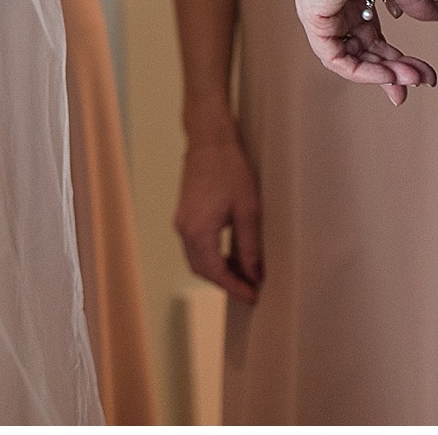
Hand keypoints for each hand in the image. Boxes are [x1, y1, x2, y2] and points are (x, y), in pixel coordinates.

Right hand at [173, 134, 261, 301]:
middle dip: (226, 282)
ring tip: (244, 273)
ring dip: (218, 270)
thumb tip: (255, 274)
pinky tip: (231, 254)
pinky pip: (195, 246)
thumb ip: (250, 246)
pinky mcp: (185, 215)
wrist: (210, 141)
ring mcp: (182, 221)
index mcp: (199, 231)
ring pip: (198, 259)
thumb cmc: (230, 169)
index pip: (215, 272)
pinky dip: (212, 256)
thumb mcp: (248, 210)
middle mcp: (184, 229)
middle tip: (250, 289)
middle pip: (202, 270)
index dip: (235, 287)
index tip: (252, 296)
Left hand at [294, 0, 435, 105]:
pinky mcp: (313, 17)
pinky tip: (388, 74)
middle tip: (422, 81)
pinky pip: (334, 57)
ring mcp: (322, 11)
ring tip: (411, 79)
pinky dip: (361, 71)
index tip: (423, 75)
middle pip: (362, 49)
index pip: (371, 36)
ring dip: (383, 72)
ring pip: (350, 56)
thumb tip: (435, 17)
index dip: (396, 59)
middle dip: (394, 70)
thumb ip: (417, 0)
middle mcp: (335, 3)